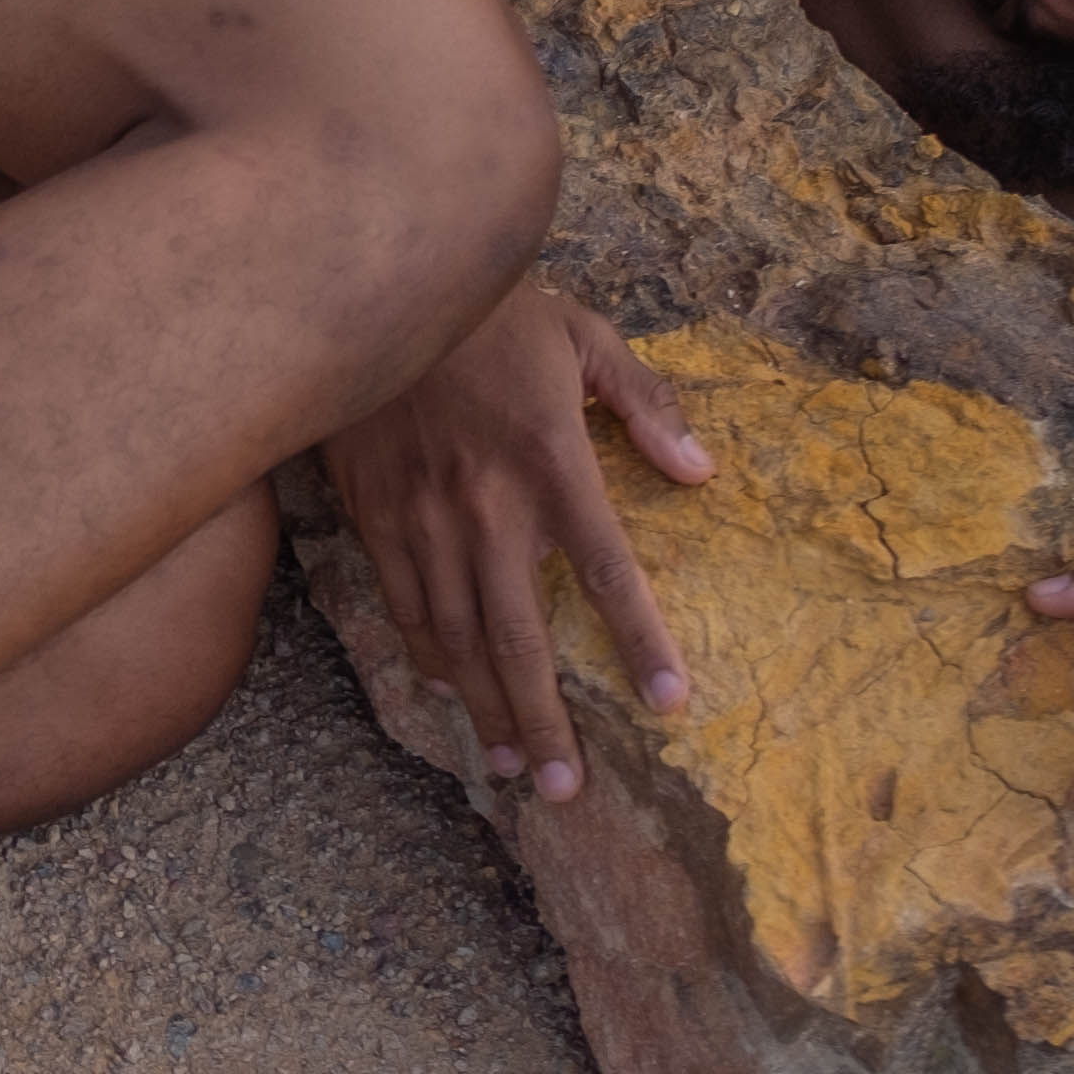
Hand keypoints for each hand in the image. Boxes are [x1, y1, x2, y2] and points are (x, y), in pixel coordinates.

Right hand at [323, 287, 711, 801]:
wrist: (370, 286)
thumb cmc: (490, 309)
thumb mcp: (585, 334)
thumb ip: (647, 405)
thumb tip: (702, 473)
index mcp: (551, 460)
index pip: (605, 568)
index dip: (639, 640)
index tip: (670, 701)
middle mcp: (485, 504)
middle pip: (517, 637)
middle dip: (541, 720)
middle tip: (562, 788)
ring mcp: (422, 516)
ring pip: (455, 637)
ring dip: (483, 708)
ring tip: (509, 766)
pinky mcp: (374, 514)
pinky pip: (404, 604)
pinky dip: (428, 657)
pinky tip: (448, 693)